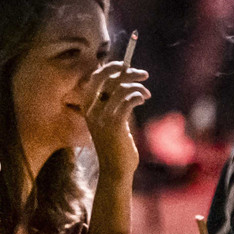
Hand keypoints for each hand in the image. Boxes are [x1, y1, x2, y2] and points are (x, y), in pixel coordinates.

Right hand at [85, 60, 149, 174]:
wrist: (115, 168)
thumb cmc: (116, 143)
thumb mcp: (111, 119)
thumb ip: (114, 100)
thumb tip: (125, 77)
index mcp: (87, 106)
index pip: (95, 77)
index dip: (111, 67)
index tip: (126, 65)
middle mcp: (91, 109)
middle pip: (108, 78)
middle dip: (128, 72)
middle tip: (144, 75)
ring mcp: (101, 117)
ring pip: (121, 88)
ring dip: (138, 87)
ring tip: (146, 94)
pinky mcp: (114, 124)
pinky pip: (128, 100)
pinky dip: (137, 96)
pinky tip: (142, 100)